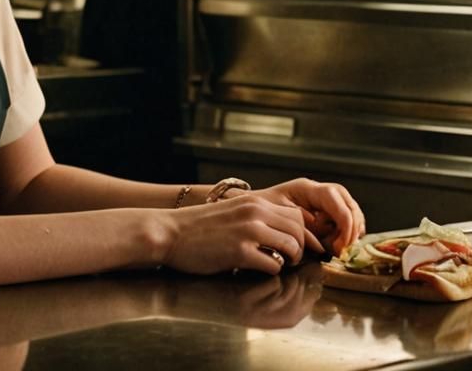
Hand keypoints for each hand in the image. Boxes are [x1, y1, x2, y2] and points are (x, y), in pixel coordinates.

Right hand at [160, 193, 318, 274]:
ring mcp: (248, 232)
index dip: (302, 232)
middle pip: (298, 230)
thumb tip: (282, 231)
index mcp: (254, 202)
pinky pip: (273, 264)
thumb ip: (257, 217)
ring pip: (291, 246)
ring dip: (289, 260)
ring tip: (278, 264)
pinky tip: (260, 269)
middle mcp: (255, 212)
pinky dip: (272, 270)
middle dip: (300, 247)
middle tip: (290, 258)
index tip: (297, 244)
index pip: (296, 214)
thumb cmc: (198, 227)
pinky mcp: (240, 252)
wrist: (170, 232)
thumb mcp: (232, 211)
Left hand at [255, 178, 365, 254]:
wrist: (253, 208)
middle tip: (343, 248)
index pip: (334, 197)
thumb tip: (321, 246)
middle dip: (351, 226)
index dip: (344, 220)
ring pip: (350, 209)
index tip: (343, 243)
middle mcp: (317, 190)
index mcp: (306, 188)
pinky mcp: (324, 210)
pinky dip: (346, 231)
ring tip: (338, 246)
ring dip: (350, 230)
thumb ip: (301, 231)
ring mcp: (322, 199)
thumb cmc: (263, 211)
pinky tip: (337, 243)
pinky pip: (344, 217)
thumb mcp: (279, 219)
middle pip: (347, 202)